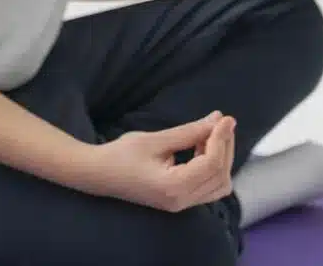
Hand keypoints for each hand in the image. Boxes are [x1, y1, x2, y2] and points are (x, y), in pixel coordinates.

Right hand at [75, 112, 236, 212]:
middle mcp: (181, 201)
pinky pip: (210, 187)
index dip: (222, 138)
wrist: (97, 174)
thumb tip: (219, 120)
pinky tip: (200, 150)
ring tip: (207, 136)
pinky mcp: (181, 201)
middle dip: (224, 147)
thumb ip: (189, 132)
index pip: (212, 164)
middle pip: (221, 175)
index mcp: (174, 187)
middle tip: (219, 123)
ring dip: (221, 159)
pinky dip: (213, 168)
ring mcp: (182, 204)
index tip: (225, 118)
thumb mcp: (155, 140)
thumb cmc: (120, 155)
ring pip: (220, 184)